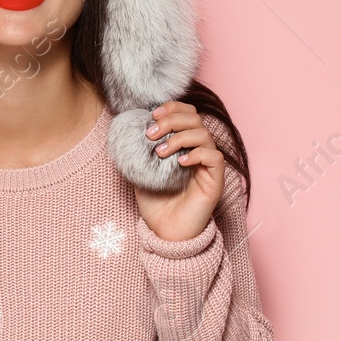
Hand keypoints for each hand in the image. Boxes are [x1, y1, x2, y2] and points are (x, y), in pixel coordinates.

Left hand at [134, 101, 223, 241]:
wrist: (165, 232)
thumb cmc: (156, 204)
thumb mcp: (139, 172)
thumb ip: (138, 152)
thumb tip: (125, 131)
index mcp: (184, 144)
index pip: (187, 114)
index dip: (172, 108)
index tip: (152, 113)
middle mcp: (198, 151)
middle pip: (195, 119)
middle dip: (171, 120)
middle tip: (151, 133)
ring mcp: (208, 165)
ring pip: (204, 134)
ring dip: (180, 137)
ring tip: (161, 151)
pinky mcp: (215, 180)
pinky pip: (214, 157)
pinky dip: (197, 154)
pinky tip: (180, 162)